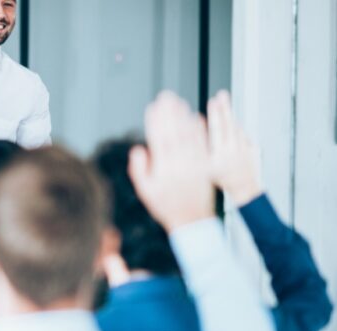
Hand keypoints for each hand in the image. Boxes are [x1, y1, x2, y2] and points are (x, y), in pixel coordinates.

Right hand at [129, 91, 214, 231]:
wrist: (191, 220)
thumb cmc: (165, 206)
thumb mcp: (145, 191)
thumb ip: (139, 170)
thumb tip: (138, 149)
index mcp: (163, 169)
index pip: (158, 139)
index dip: (155, 122)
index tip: (152, 107)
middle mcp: (179, 164)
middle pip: (174, 133)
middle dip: (169, 113)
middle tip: (166, 96)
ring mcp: (194, 164)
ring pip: (189, 136)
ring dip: (184, 117)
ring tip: (180, 102)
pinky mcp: (205, 166)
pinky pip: (203, 145)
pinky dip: (199, 130)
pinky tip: (196, 118)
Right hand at [208, 90, 262, 204]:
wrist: (245, 190)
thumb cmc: (222, 180)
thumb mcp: (205, 168)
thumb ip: (201, 148)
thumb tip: (197, 128)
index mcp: (221, 156)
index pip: (217, 131)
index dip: (215, 115)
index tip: (212, 102)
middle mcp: (234, 151)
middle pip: (229, 125)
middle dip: (224, 109)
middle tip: (222, 95)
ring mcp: (245, 149)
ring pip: (237, 129)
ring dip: (230, 115)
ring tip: (224, 102)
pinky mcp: (254, 149)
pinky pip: (244, 136)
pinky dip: (238, 128)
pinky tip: (232, 122)